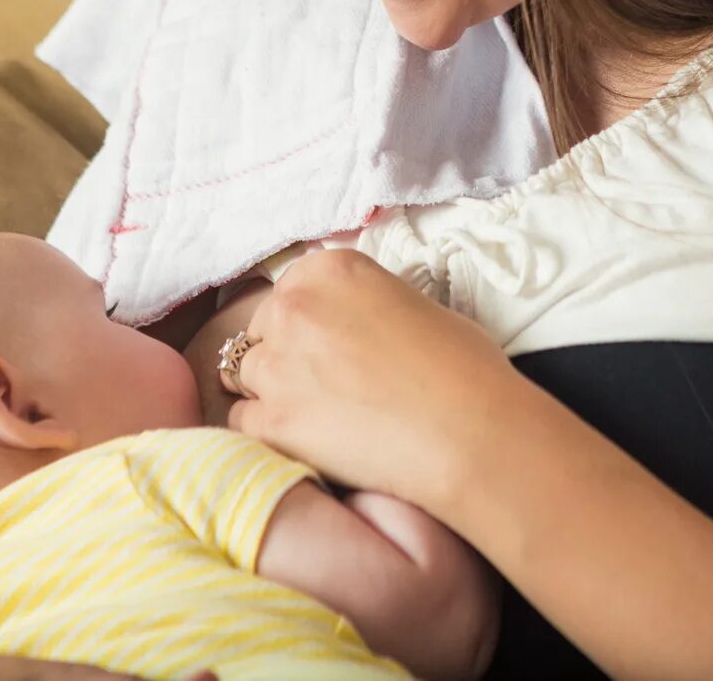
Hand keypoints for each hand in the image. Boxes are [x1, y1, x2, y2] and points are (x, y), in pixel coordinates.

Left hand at [229, 248, 518, 506]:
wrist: (469, 433)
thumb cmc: (464, 369)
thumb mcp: (416, 305)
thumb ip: (366, 306)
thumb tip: (355, 328)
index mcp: (332, 270)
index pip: (290, 290)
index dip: (308, 320)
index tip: (327, 343)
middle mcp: (294, 308)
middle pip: (261, 330)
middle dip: (285, 354)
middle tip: (325, 384)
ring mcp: (277, 366)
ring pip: (244, 375)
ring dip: (272, 392)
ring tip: (316, 416)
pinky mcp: (271, 423)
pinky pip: (243, 422)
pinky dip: (268, 432)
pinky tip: (308, 441)